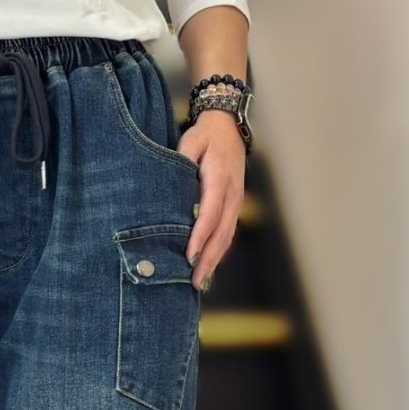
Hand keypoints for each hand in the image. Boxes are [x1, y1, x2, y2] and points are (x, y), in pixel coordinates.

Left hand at [177, 109, 245, 292]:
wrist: (228, 128)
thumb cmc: (205, 136)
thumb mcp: (190, 141)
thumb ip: (182, 161)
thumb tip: (172, 184)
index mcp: (220, 178)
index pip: (210, 213)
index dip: (199, 236)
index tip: (189, 256)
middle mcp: (232, 194)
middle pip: (221, 232)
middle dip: (208, 259)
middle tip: (194, 282)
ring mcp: (236, 202)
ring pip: (226, 236)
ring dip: (214, 260)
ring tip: (200, 282)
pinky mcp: (235, 206)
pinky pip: (227, 233)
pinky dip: (218, 252)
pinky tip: (208, 267)